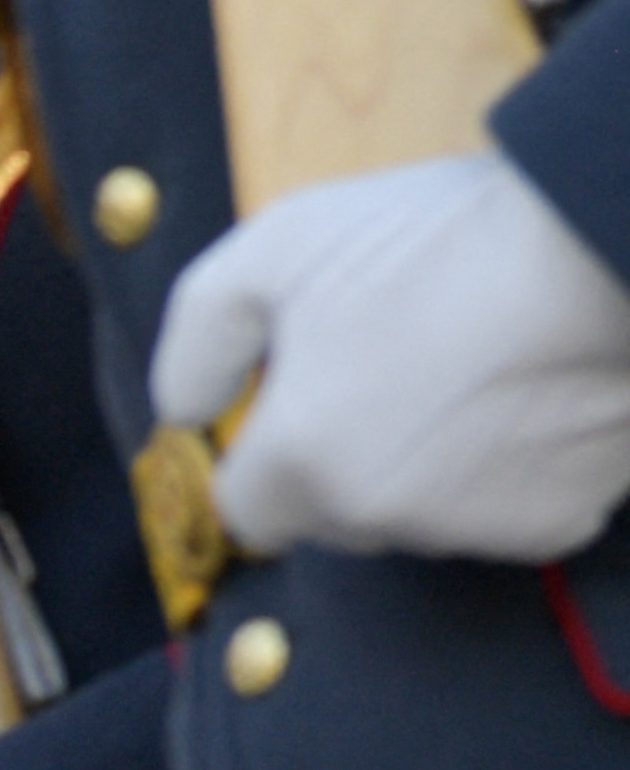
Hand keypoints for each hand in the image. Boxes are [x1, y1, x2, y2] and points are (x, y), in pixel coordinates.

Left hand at [152, 150, 629, 560]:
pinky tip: (531, 391)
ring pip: (419, 513)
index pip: (247, 506)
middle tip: (398, 354)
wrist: (609, 243)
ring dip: (428, 460)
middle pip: (333, 511)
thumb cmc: (443, 239)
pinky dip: (513, 468)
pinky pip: (508, 510)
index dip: (266, 450)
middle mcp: (375, 516)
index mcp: (300, 463)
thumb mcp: (279, 247)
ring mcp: (467, 530)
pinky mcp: (553, 525)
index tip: (305, 393)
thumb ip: (200, 336)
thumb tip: (183, 408)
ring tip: (470, 358)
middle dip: (345, 453)